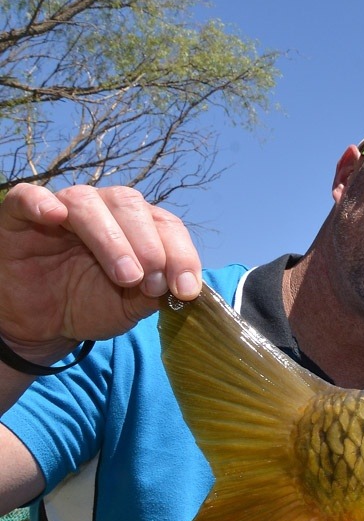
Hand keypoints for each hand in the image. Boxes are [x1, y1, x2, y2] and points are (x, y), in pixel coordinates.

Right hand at [0, 184, 200, 363]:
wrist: (42, 322)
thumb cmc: (90, 304)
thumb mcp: (129, 307)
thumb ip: (154, 295)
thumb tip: (183, 290)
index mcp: (137, 225)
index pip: (166, 226)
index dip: (181, 256)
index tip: (186, 291)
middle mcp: (104, 208)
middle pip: (132, 207)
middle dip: (149, 247)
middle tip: (152, 284)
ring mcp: (63, 208)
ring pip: (88, 203)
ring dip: (111, 238)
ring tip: (126, 276)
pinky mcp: (21, 215)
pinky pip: (28, 197)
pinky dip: (41, 202)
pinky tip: (55, 216)